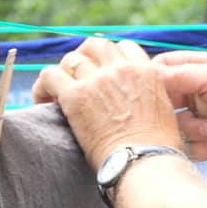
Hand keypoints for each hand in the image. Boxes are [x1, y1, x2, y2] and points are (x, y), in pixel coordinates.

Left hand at [31, 38, 182, 169]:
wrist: (145, 162)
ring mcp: (97, 79)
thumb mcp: (163, 111)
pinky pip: (49, 76)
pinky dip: (43, 87)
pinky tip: (44, 101)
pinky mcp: (75, 95)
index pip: (123, 48)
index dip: (109, 58)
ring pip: (70, 59)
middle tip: (78, 76)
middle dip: (84, 57)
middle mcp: (120, 69)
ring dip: (64, 73)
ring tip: (58, 93)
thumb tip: (136, 102)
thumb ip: (148, 96)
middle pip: (95, 45)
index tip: (103, 72)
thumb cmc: (157, 150)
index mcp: (146, 71)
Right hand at [153, 50, 206, 162]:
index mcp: (200, 70)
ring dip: (194, 131)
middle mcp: (199, 94)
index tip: (151, 93)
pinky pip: (190, 148)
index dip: (154, 82)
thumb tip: (146, 73)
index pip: (163, 70)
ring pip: (177, 129)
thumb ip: (176, 75)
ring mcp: (203, 119)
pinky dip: (203, 147)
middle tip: (191, 115)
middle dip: (176, 113)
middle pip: (165, 104)